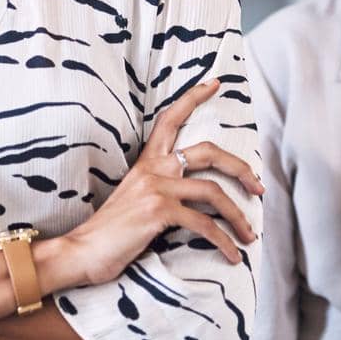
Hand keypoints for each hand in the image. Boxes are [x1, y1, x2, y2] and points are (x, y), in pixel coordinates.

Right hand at [56, 79, 262, 288]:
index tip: (215, 83)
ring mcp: (156, 188)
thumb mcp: (134, 199)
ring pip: (213, 191)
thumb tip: (192, 199)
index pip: (170, 119)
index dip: (194, 97)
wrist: (82, 251)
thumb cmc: (110, 232)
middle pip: (208, 151)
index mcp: (146, 162)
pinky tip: (233, 256)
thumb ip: (159, 189)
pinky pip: (204, 224)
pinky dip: (224, 242)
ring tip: (250, 234)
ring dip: (238, 216)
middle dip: (241, 168)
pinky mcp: (159, 211)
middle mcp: (153, 169)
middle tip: (259, 187)